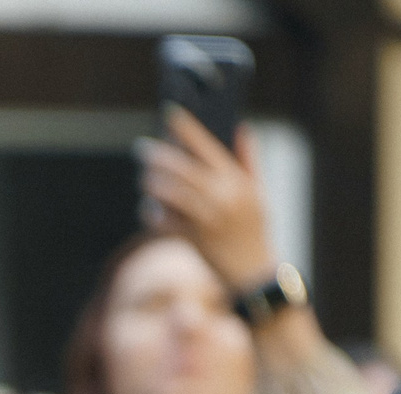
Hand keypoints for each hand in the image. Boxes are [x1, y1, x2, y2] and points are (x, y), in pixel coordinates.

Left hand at [140, 109, 277, 292]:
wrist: (254, 272)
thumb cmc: (254, 230)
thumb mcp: (258, 192)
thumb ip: (248, 160)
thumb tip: (241, 128)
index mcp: (237, 180)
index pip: (207, 147)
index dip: (186, 129)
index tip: (169, 114)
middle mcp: (223, 196)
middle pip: (182, 168)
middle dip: (158, 156)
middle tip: (142, 149)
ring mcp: (207, 218)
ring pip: (170, 192)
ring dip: (152, 183)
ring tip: (144, 178)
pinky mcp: (194, 239)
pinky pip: (164, 222)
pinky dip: (153, 214)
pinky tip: (147, 209)